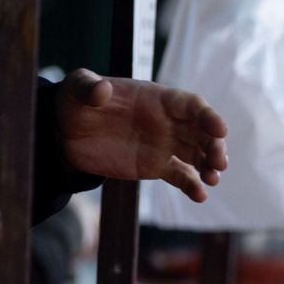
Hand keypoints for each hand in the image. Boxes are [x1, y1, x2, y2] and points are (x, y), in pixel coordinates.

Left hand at [56, 70, 229, 201]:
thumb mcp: (76, 89)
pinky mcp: (156, 166)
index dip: (207, 116)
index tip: (220, 129)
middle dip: (214, 146)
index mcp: (155, 99)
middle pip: (201, 132)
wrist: (64, 133)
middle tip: (219, 162)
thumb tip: (101, 89)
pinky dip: (192, 186)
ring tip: (213, 179)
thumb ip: (89, 87)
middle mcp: (167, 121)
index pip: (190, 105)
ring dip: (209, 165)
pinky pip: (180, 176)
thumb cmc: (75, 102)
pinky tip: (200, 196)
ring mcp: (164, 145)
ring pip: (196, 154)